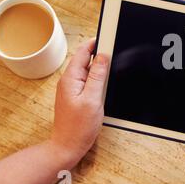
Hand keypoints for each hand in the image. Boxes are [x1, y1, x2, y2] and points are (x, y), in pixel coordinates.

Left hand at [51, 39, 108, 164]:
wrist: (68, 146)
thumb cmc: (78, 127)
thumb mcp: (93, 99)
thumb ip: (97, 76)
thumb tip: (102, 57)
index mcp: (71, 78)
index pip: (82, 52)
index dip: (95, 43)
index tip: (108, 37)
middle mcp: (69, 81)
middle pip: (85, 60)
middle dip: (100, 54)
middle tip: (115, 52)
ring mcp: (73, 89)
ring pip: (88, 71)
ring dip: (100, 68)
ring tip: (112, 69)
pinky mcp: (77, 96)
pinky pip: (88, 81)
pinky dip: (98, 79)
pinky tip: (106, 84)